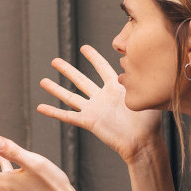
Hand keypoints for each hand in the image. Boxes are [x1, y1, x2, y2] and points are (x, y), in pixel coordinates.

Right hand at [38, 45, 163, 163]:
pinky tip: (41, 107)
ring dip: (56, 89)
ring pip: (70, 97)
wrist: (143, 142)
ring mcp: (94, 110)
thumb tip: (123, 67)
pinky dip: (54, 112)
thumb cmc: (150, 121)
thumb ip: (135, 79)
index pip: (102, 68)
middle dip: (67, 70)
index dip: (93, 57)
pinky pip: (68, 116)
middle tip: (54, 61)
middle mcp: (102, 98)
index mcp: (116, 88)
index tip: (84, 48)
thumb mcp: (144, 93)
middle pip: (80, 80)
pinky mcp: (89, 122)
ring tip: (43, 81)